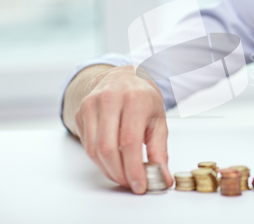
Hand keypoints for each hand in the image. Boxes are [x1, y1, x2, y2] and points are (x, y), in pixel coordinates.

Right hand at [72, 65, 172, 193]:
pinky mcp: (80, 112)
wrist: (124, 76)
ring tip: (123, 176)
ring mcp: (91, 104)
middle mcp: (110, 99)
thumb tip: (163, 178)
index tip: (140, 185)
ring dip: (108, 170)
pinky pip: (87, 145)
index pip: (130, 141)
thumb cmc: (144, 98)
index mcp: (134, 99)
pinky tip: (113, 163)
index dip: (134, 168)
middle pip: (108, 148)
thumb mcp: (159, 120)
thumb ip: (160, 150)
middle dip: (119, 173)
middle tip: (131, 184)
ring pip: (94, 149)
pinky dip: (100, 160)